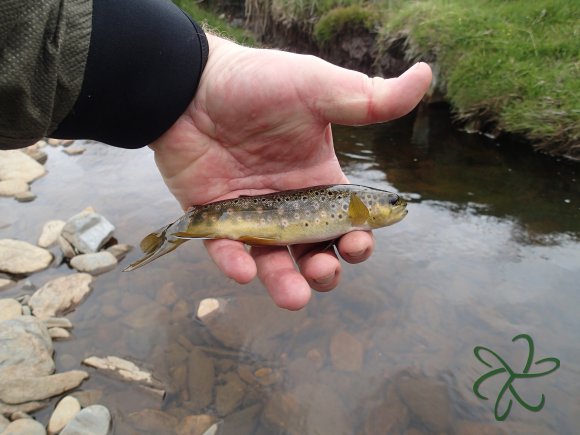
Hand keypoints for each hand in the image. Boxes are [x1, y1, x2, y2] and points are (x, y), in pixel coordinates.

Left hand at [150, 34, 430, 309]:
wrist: (191, 84)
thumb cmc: (257, 84)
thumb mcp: (317, 88)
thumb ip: (368, 97)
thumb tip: (426, 74)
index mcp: (318, 180)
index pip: (346, 222)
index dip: (357, 240)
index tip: (358, 243)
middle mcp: (288, 204)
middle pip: (313, 251)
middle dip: (325, 269)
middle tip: (323, 269)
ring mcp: (251, 214)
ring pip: (273, 263)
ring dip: (285, 283)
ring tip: (295, 296)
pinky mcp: (214, 218)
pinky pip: (225, 250)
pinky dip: (234, 264)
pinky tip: (243, 269)